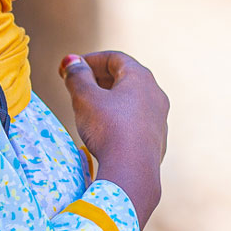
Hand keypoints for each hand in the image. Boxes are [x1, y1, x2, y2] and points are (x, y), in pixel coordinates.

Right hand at [61, 51, 167, 226]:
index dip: (90, 60)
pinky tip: (106, 130)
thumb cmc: (108, 129)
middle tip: (77, 86)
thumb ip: (77, 76)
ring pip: (132, 101)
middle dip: (99, 78)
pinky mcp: (157, 140)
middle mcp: (155, 94)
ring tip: (88, 108)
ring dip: (110, 99)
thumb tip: (72, 61)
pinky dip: (120, 118)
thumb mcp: (85, 98)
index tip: (71, 68)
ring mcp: (159, 118)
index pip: (115, 58)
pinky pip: (136, 121)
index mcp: (141, 78)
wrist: (132, 171)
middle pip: (126, 77)